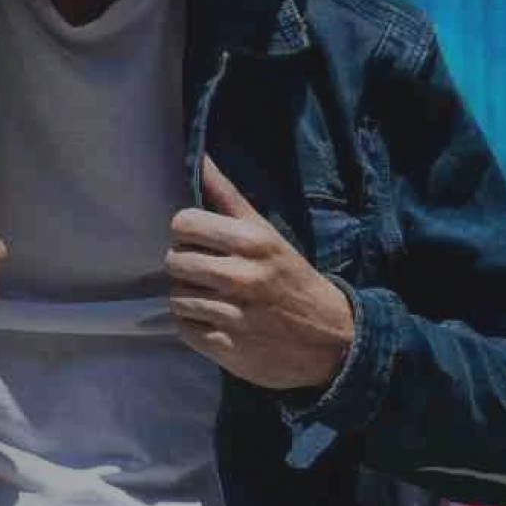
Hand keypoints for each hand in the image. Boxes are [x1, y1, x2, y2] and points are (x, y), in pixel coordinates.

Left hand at [164, 155, 356, 390]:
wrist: (331, 340)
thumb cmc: (289, 277)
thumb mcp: (266, 233)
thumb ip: (227, 197)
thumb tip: (199, 157)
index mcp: (251, 242)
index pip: (183, 223)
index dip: (185, 233)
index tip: (199, 242)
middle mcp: (241, 277)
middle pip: (174, 261)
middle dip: (185, 266)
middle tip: (205, 273)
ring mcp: (233, 315)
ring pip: (176, 296)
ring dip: (189, 297)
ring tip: (213, 298)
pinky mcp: (227, 348)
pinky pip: (184, 328)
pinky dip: (194, 325)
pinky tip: (215, 321)